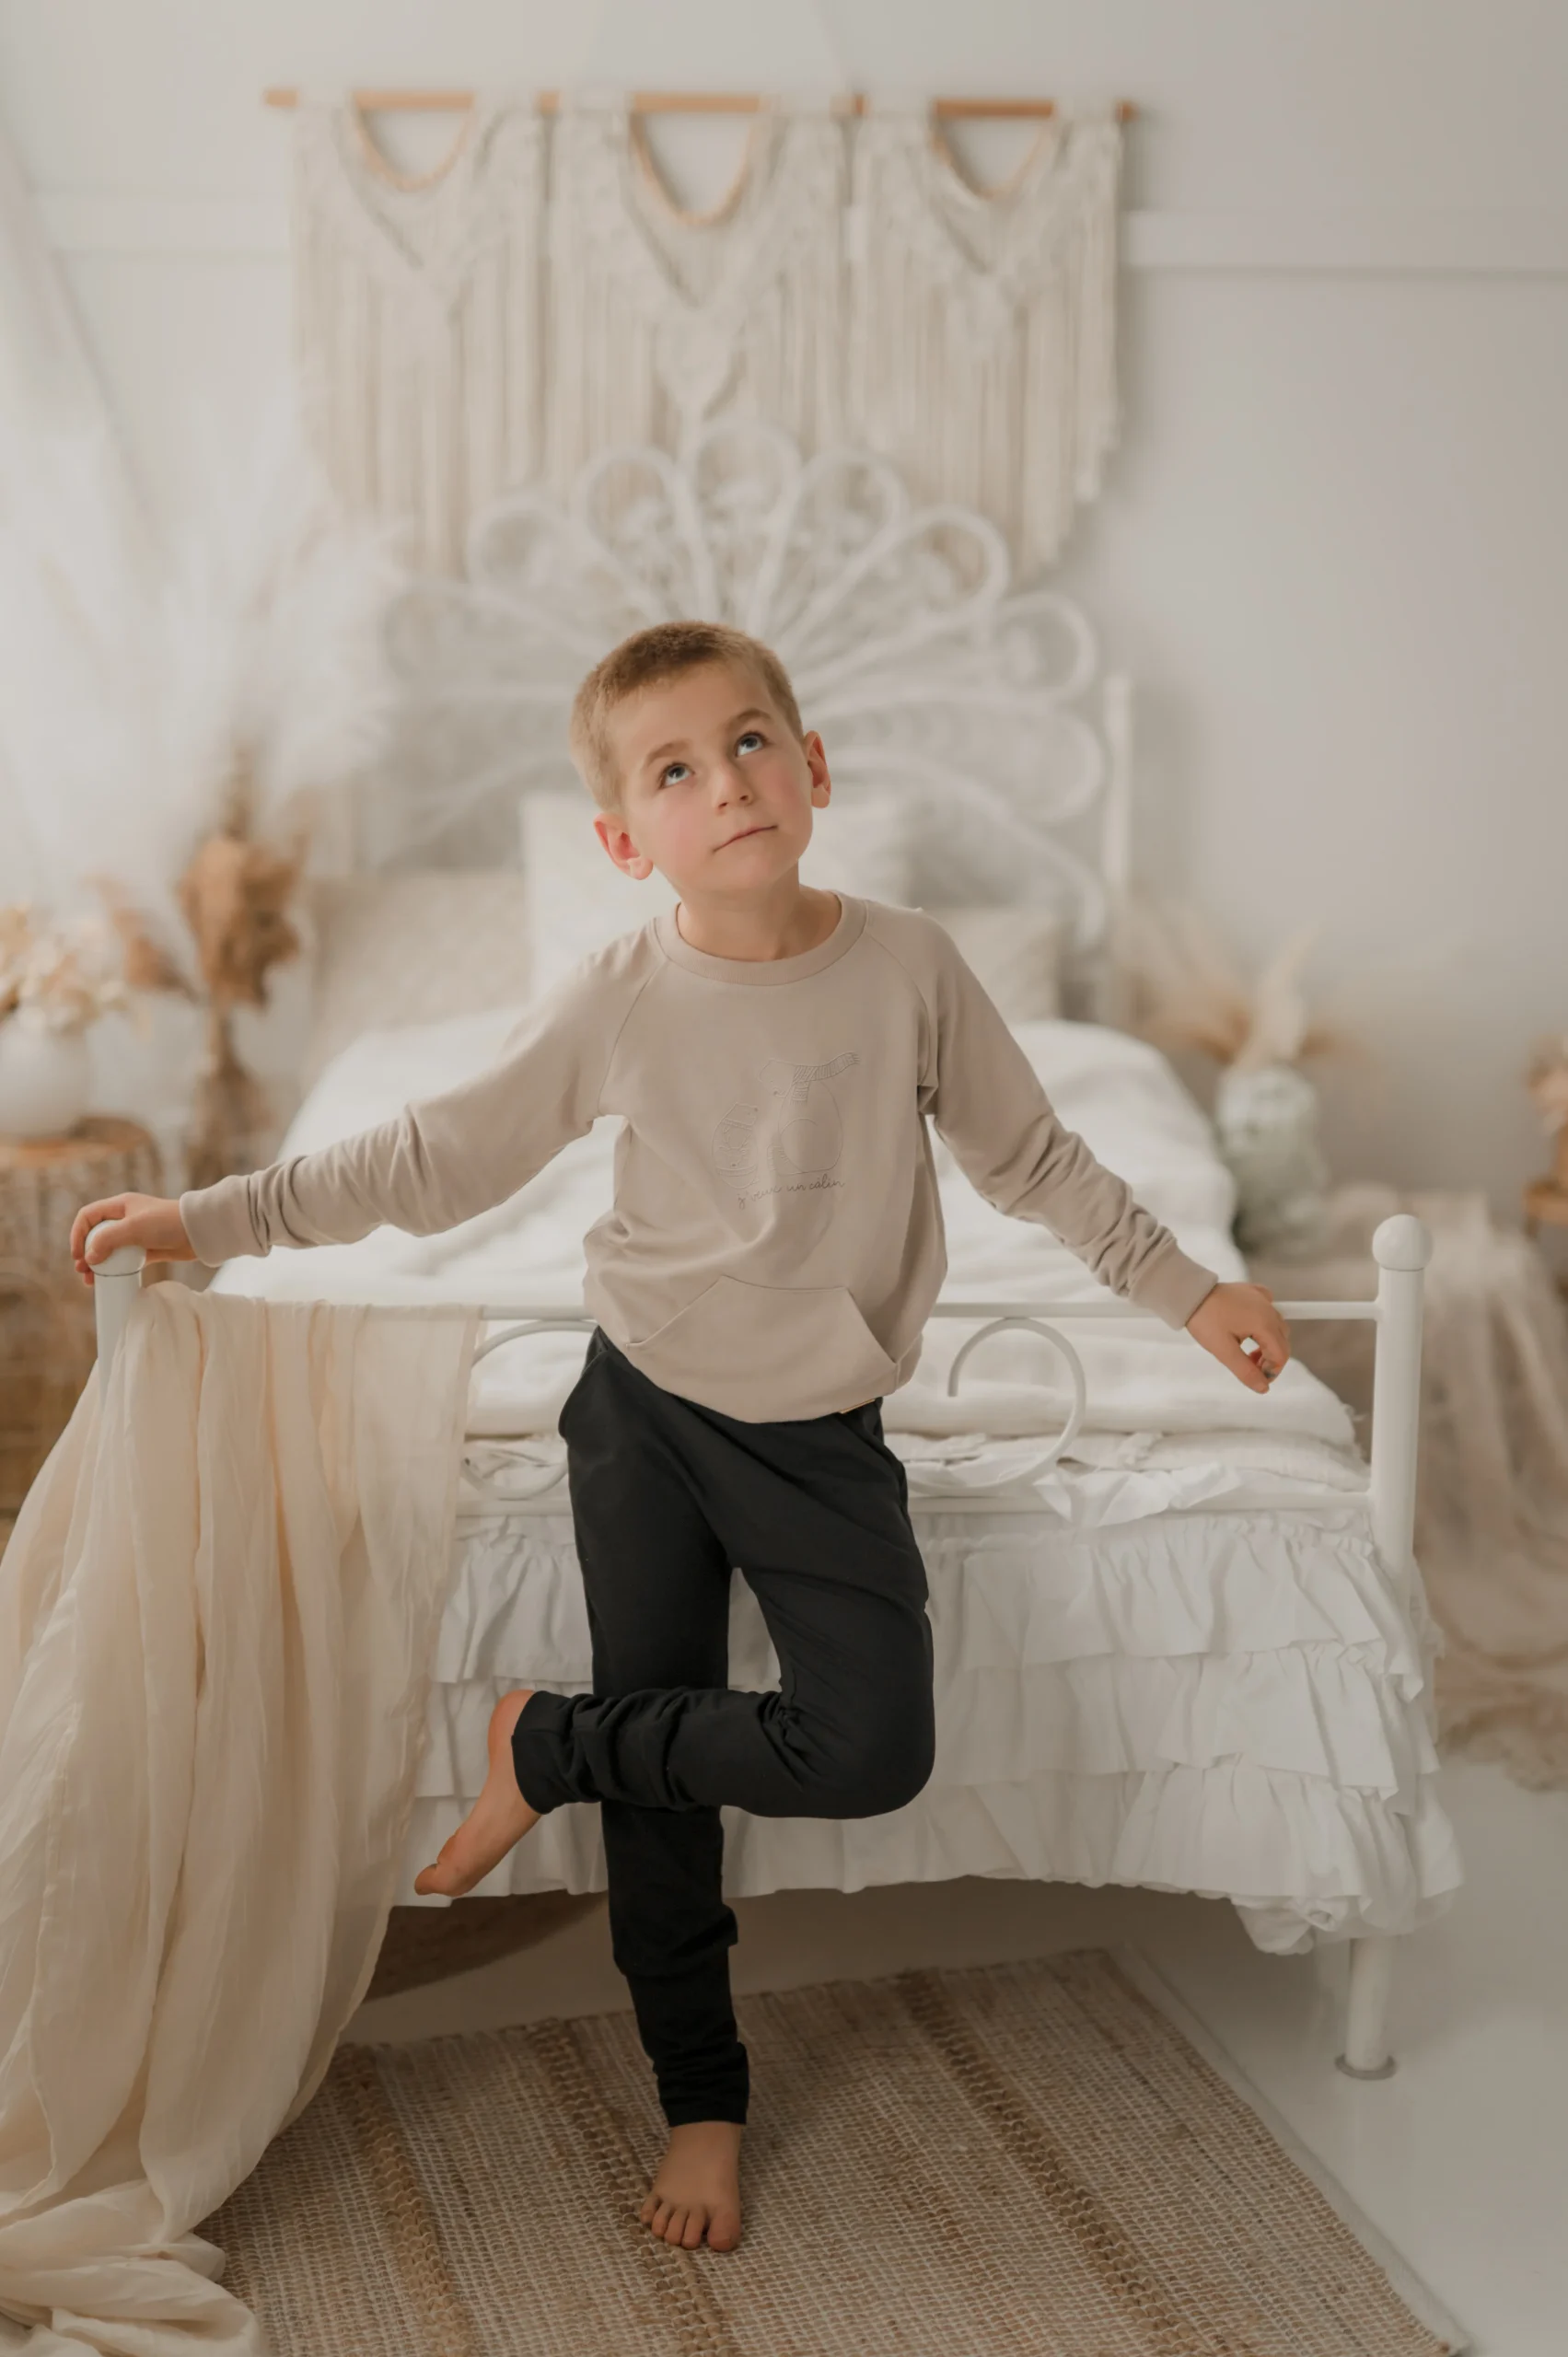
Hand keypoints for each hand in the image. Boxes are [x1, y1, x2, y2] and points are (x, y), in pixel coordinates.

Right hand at [70, 1193, 194, 1286]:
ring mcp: (135, 1235)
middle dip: (86, 1253)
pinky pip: (124, 1261)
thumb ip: (108, 1240)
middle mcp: (125, 1219)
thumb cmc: (168, 1224)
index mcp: (120, 1206)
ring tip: (91, 1281)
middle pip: (96, 1235)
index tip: (77, 1255)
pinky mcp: (146, 1250)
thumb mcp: (134, 1228)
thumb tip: (89, 1257)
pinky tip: (108, 1281)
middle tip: (82, 1271)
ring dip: (98, 1264)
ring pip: (109, 1250)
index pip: (88, 1216)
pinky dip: (114, 1270)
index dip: (78, 1234)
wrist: (200, 1232)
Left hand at [1185, 1280, 1290, 1394]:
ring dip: (1267, 1342)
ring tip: (1248, 1351)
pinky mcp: (1253, 1291)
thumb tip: (1263, 1387)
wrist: (1190, 1293)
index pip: (1281, 1354)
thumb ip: (1245, 1370)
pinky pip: (1268, 1308)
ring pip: (1277, 1326)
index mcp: (1264, 1323)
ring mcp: (1261, 1298)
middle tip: (1249, 1366)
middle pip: (1281, 1341)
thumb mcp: (1223, 1350)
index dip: (1271, 1371)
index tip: (1254, 1377)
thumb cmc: (1205, 1320)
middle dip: (1269, 1359)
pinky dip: (1264, 1322)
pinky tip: (1249, 1327)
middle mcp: (1268, 1309)